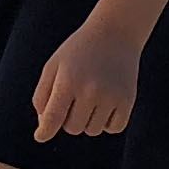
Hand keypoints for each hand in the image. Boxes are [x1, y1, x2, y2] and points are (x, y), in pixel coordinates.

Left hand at [30, 13, 143, 140]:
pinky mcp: (128, 101)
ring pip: (92, 130)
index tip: (40, 136)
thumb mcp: (53, 66)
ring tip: (91, 97)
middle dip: (69, 118)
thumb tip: (45, 128)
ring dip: (88, 120)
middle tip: (75, 98)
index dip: (44, 132)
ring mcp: (111, 97)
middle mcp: (90, 91)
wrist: (116, 33)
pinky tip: (106, 104)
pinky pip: (113, 129)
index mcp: (68, 81)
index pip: (53, 119)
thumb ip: (42, 97)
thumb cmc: (79, 51)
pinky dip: (108, 122)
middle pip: (72, 128)